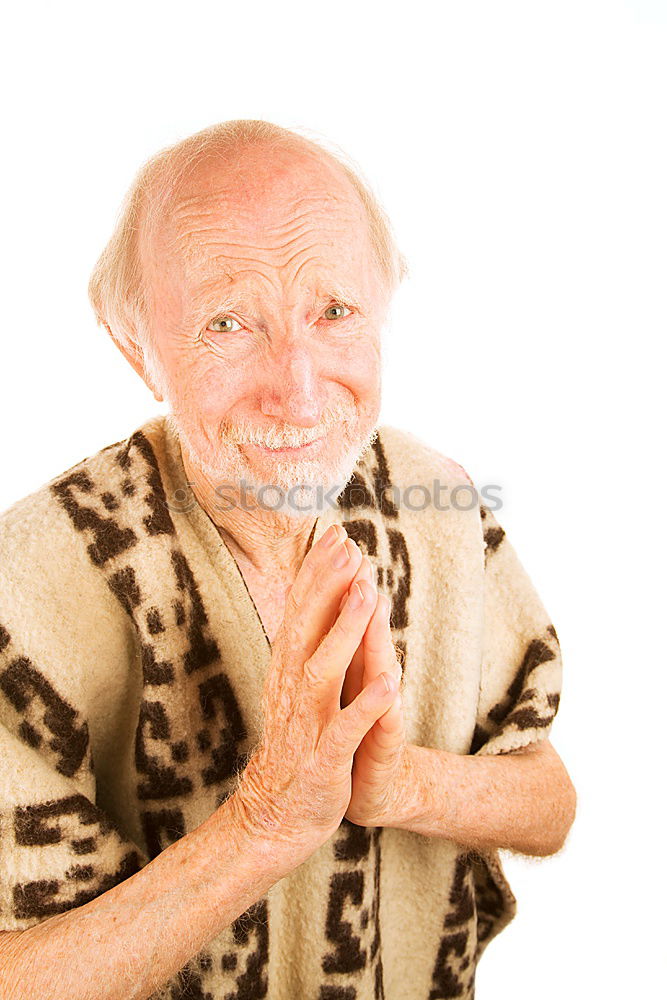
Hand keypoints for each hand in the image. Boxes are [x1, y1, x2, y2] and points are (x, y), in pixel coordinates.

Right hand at [229, 526, 399, 874]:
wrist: (275, 815)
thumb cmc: (296, 744)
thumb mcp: (297, 688)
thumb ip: (307, 644)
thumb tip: (319, 598)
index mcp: (288, 672)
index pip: (299, 613)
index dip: (317, 572)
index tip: (336, 534)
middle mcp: (292, 691)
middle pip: (307, 629)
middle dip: (328, 585)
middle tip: (348, 545)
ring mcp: (307, 725)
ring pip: (323, 670)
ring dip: (344, 631)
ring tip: (368, 594)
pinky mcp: (323, 761)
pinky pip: (345, 731)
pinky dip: (365, 706)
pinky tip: (389, 684)